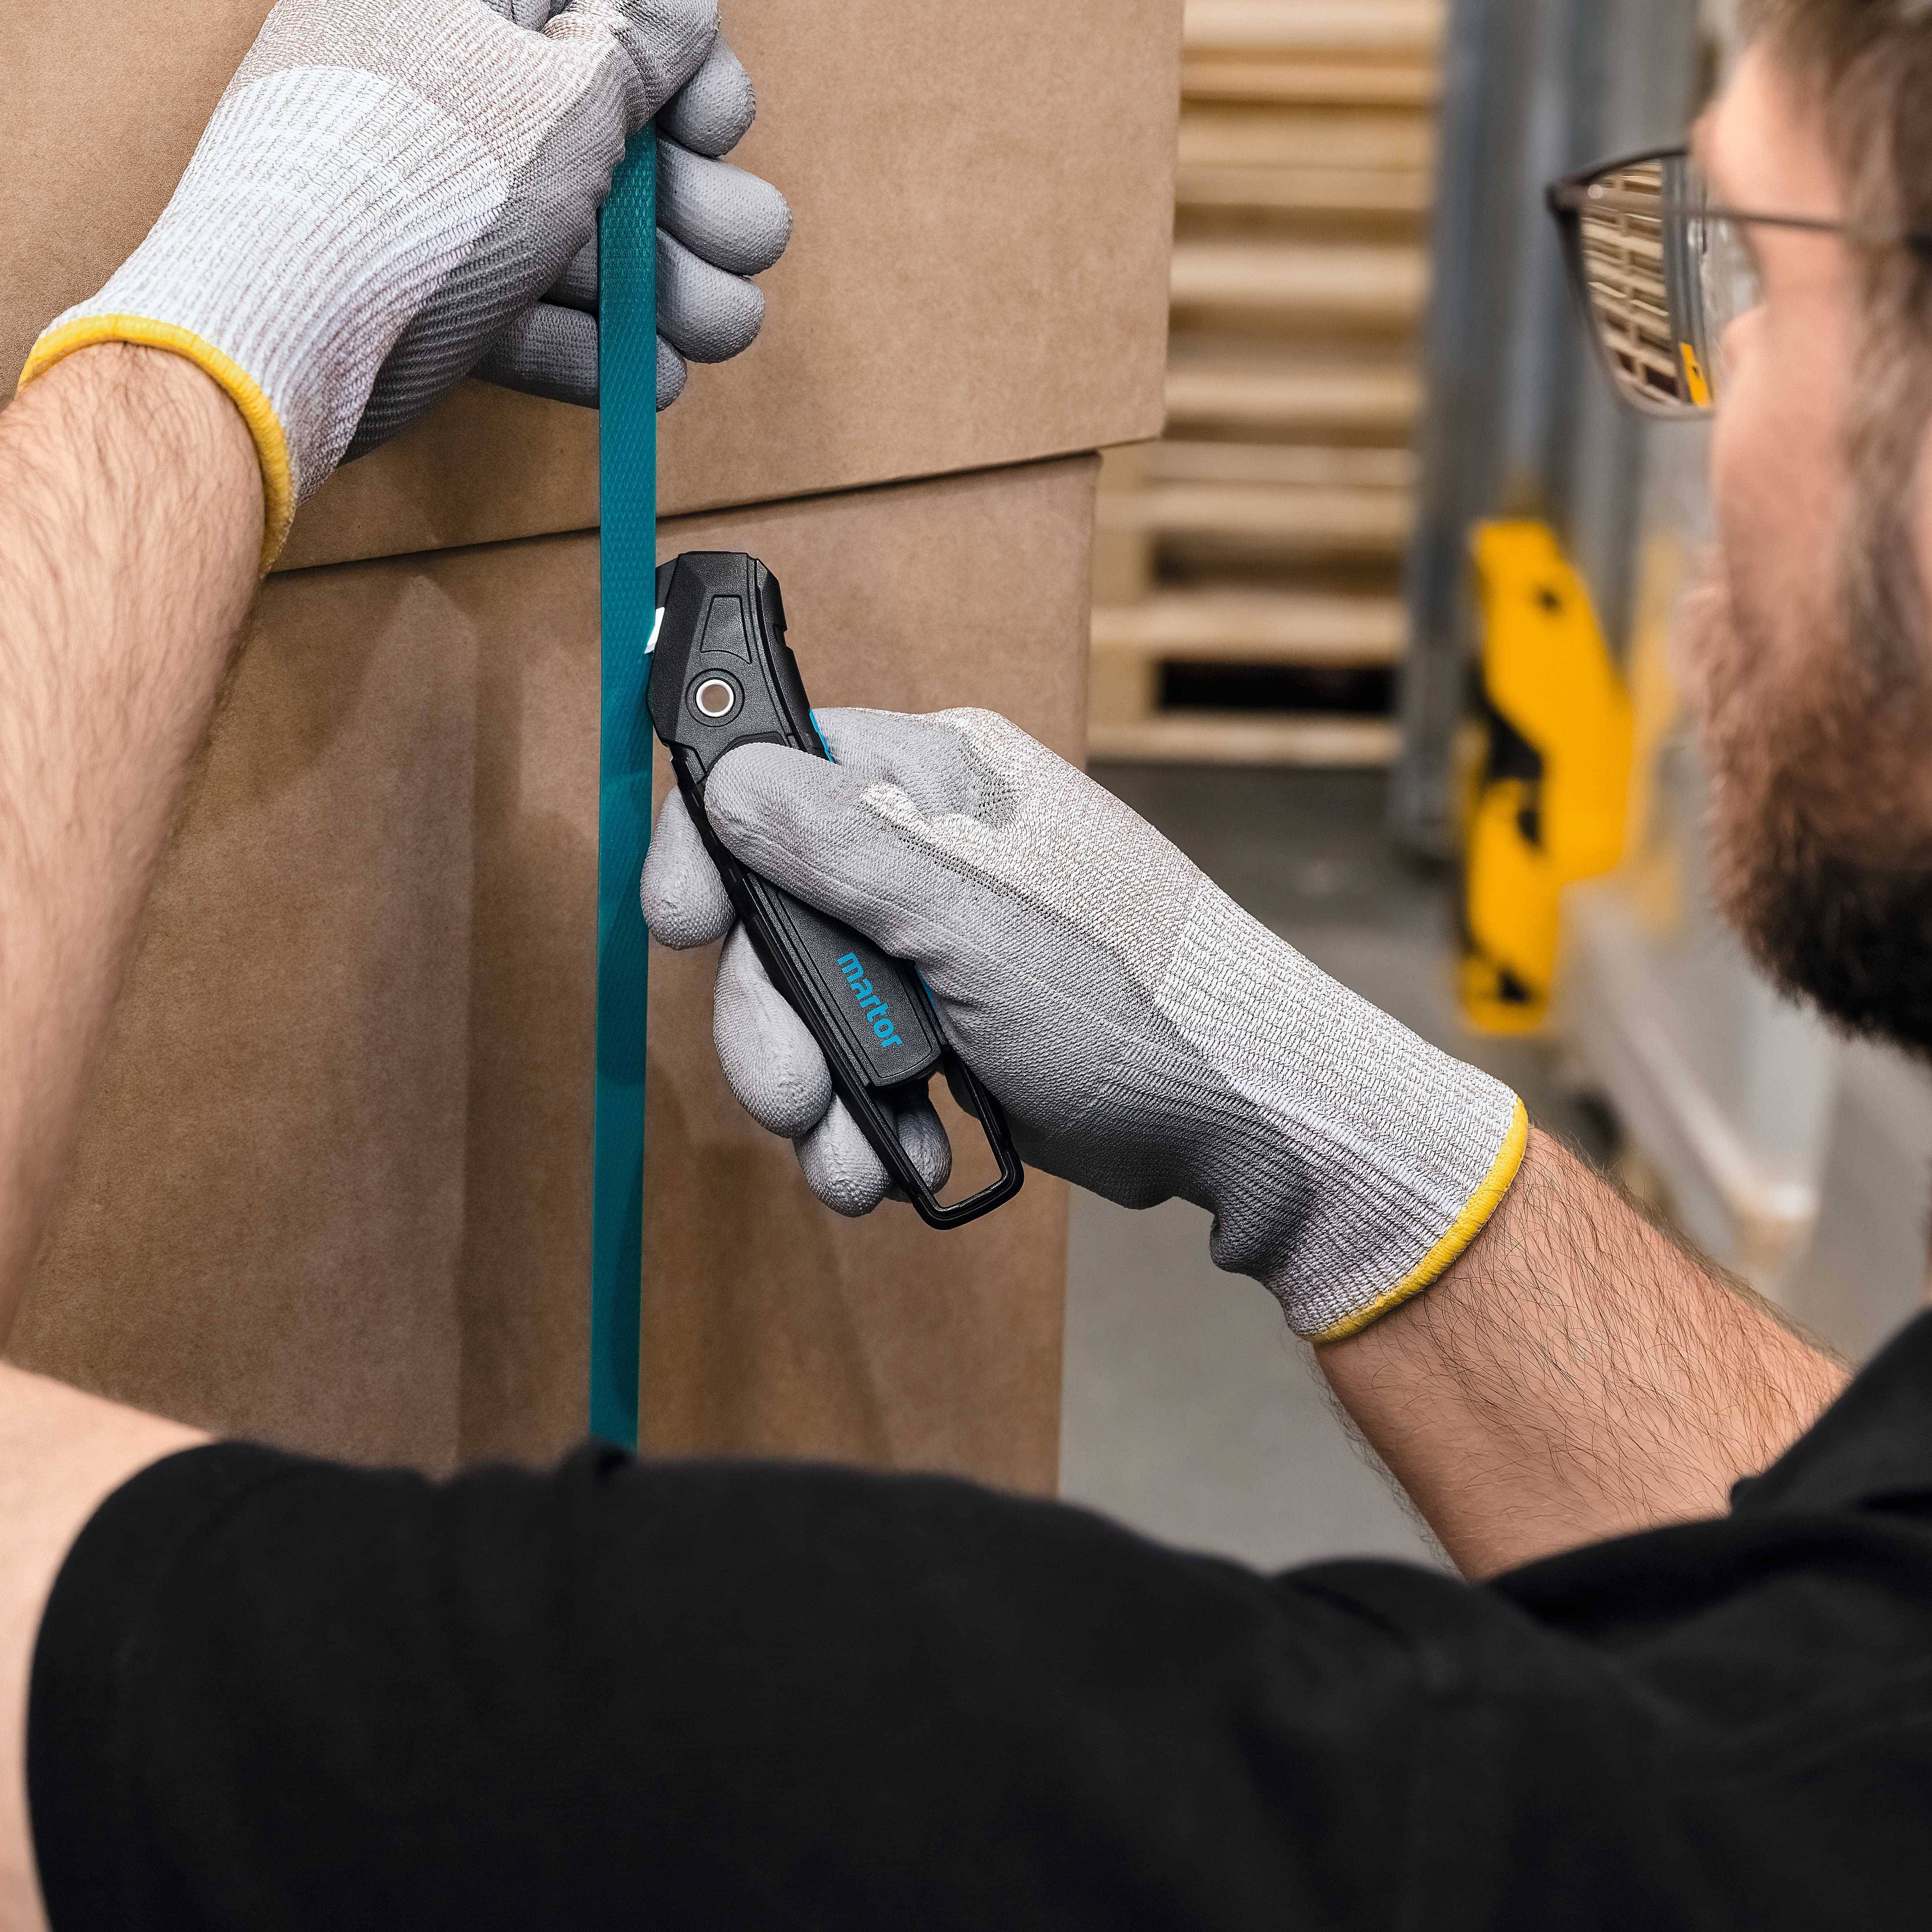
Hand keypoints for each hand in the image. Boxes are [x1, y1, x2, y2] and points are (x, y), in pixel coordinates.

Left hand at [25, 0, 785, 561]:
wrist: (264, 344)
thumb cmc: (416, 188)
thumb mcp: (563, 94)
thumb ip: (640, 43)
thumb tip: (680, 0)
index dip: (671, 59)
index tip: (719, 126)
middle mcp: (405, 68)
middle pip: (583, 119)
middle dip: (687, 197)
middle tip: (751, 245)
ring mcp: (391, 183)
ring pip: (551, 222)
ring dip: (655, 283)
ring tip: (722, 331)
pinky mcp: (384, 286)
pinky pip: (497, 299)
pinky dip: (573, 337)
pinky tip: (643, 376)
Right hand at [642, 707, 1527, 1341]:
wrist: (1251, 1126)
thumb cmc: (1142, 1004)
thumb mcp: (971, 924)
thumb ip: (843, 850)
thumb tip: (731, 774)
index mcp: (942, 779)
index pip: (776, 770)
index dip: (711, 848)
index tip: (680, 923)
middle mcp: (933, 846)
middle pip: (776, 910)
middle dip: (772, 1018)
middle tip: (785, 1095)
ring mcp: (944, 939)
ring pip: (813, 1000)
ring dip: (818, 1091)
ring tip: (848, 1161)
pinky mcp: (958, 1022)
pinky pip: (866, 1060)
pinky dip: (870, 1120)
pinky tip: (903, 1160)